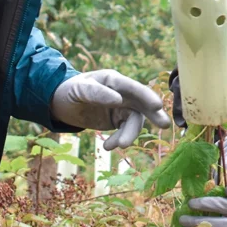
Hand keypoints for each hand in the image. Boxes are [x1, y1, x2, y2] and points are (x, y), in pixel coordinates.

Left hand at [50, 70, 171, 149]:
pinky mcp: (117, 120)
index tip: (157, 105)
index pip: (133, 87)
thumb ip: (97, 93)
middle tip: (165, 124)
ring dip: (129, 134)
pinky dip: (119, 139)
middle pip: (142, 103)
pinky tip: (108, 146)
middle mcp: (122, 93)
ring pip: (134, 121)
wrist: (61, 104)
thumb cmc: (70, 91)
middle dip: (154, 114)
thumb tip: (118, 100)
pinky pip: (125, 131)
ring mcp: (122, 107)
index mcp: (114, 80)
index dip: (146, 95)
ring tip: (117, 145)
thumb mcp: (80, 90)